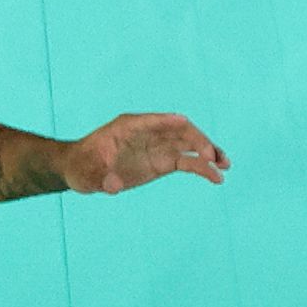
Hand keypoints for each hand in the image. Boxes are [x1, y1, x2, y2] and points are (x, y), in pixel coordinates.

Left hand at [61, 112, 227, 194]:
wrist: (81, 170)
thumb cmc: (81, 166)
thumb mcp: (85, 174)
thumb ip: (100, 178)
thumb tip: (114, 186)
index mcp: (128, 127)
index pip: (153, 121)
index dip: (169, 122)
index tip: (185, 125)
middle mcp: (147, 133)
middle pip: (178, 131)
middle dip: (197, 141)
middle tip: (212, 157)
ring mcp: (157, 147)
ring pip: (188, 145)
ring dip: (207, 153)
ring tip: (224, 165)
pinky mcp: (162, 162)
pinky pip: (187, 161)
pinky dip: (202, 168)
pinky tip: (216, 177)